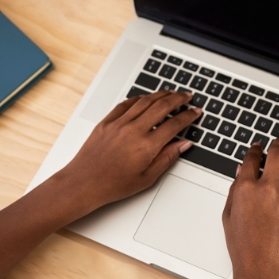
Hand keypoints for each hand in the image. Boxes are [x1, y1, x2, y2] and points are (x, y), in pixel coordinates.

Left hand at [55, 90, 200, 212]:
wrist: (84, 183)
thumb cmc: (113, 184)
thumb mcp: (147, 178)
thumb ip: (167, 157)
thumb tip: (183, 145)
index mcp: (146, 146)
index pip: (174, 124)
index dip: (188, 116)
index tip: (195, 112)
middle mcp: (133, 130)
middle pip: (162, 106)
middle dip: (178, 99)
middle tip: (187, 96)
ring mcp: (119, 124)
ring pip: (145, 101)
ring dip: (161, 94)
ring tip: (171, 93)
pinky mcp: (107, 122)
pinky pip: (126, 104)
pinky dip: (139, 98)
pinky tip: (146, 98)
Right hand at [223, 139, 278, 278]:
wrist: (260, 265)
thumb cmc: (242, 245)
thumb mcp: (229, 215)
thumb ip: (235, 190)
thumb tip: (241, 171)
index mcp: (245, 188)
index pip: (252, 158)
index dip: (256, 149)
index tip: (258, 147)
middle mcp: (266, 188)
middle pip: (276, 153)